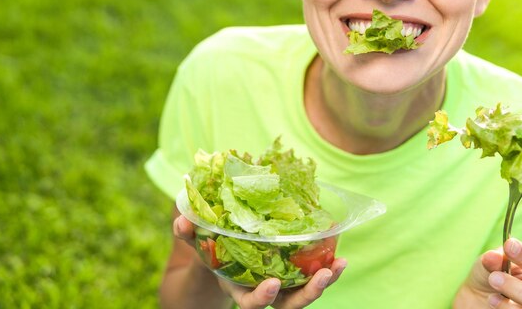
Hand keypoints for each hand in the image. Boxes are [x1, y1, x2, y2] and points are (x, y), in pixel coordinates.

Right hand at [174, 214, 347, 308]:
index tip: (273, 283)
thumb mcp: (197, 241)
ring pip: (305, 292)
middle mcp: (263, 290)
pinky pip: (313, 274)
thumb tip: (182, 221)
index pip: (252, 304)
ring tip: (340, 264)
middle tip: (324, 276)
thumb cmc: (210, 248)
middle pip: (288, 305)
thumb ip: (188, 233)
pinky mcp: (294, 271)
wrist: (225, 251)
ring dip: (325, 281)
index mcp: (239, 288)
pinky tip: (339, 254)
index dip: (262, 298)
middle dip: (308, 294)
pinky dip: (328, 267)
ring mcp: (282, 283)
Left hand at [455, 238, 521, 307]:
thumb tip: (492, 256)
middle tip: (494, 277)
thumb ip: (492, 260)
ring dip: (510, 304)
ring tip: (491, 294)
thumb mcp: (489, 264)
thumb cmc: (493, 277)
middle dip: (519, 289)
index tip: (509, 245)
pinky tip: (492, 302)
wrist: (479, 300)